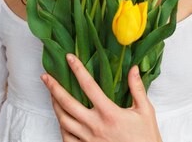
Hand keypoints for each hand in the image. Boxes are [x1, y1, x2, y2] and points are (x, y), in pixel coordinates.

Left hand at [41, 53, 162, 141]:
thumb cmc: (146, 138)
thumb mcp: (145, 111)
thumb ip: (137, 88)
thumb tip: (134, 68)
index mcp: (109, 113)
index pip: (89, 86)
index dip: (77, 70)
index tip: (69, 58)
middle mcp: (95, 125)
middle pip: (68, 103)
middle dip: (54, 88)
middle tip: (45, 76)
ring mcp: (88, 139)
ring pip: (64, 120)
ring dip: (54, 106)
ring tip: (50, 94)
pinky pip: (67, 138)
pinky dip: (61, 127)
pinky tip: (60, 119)